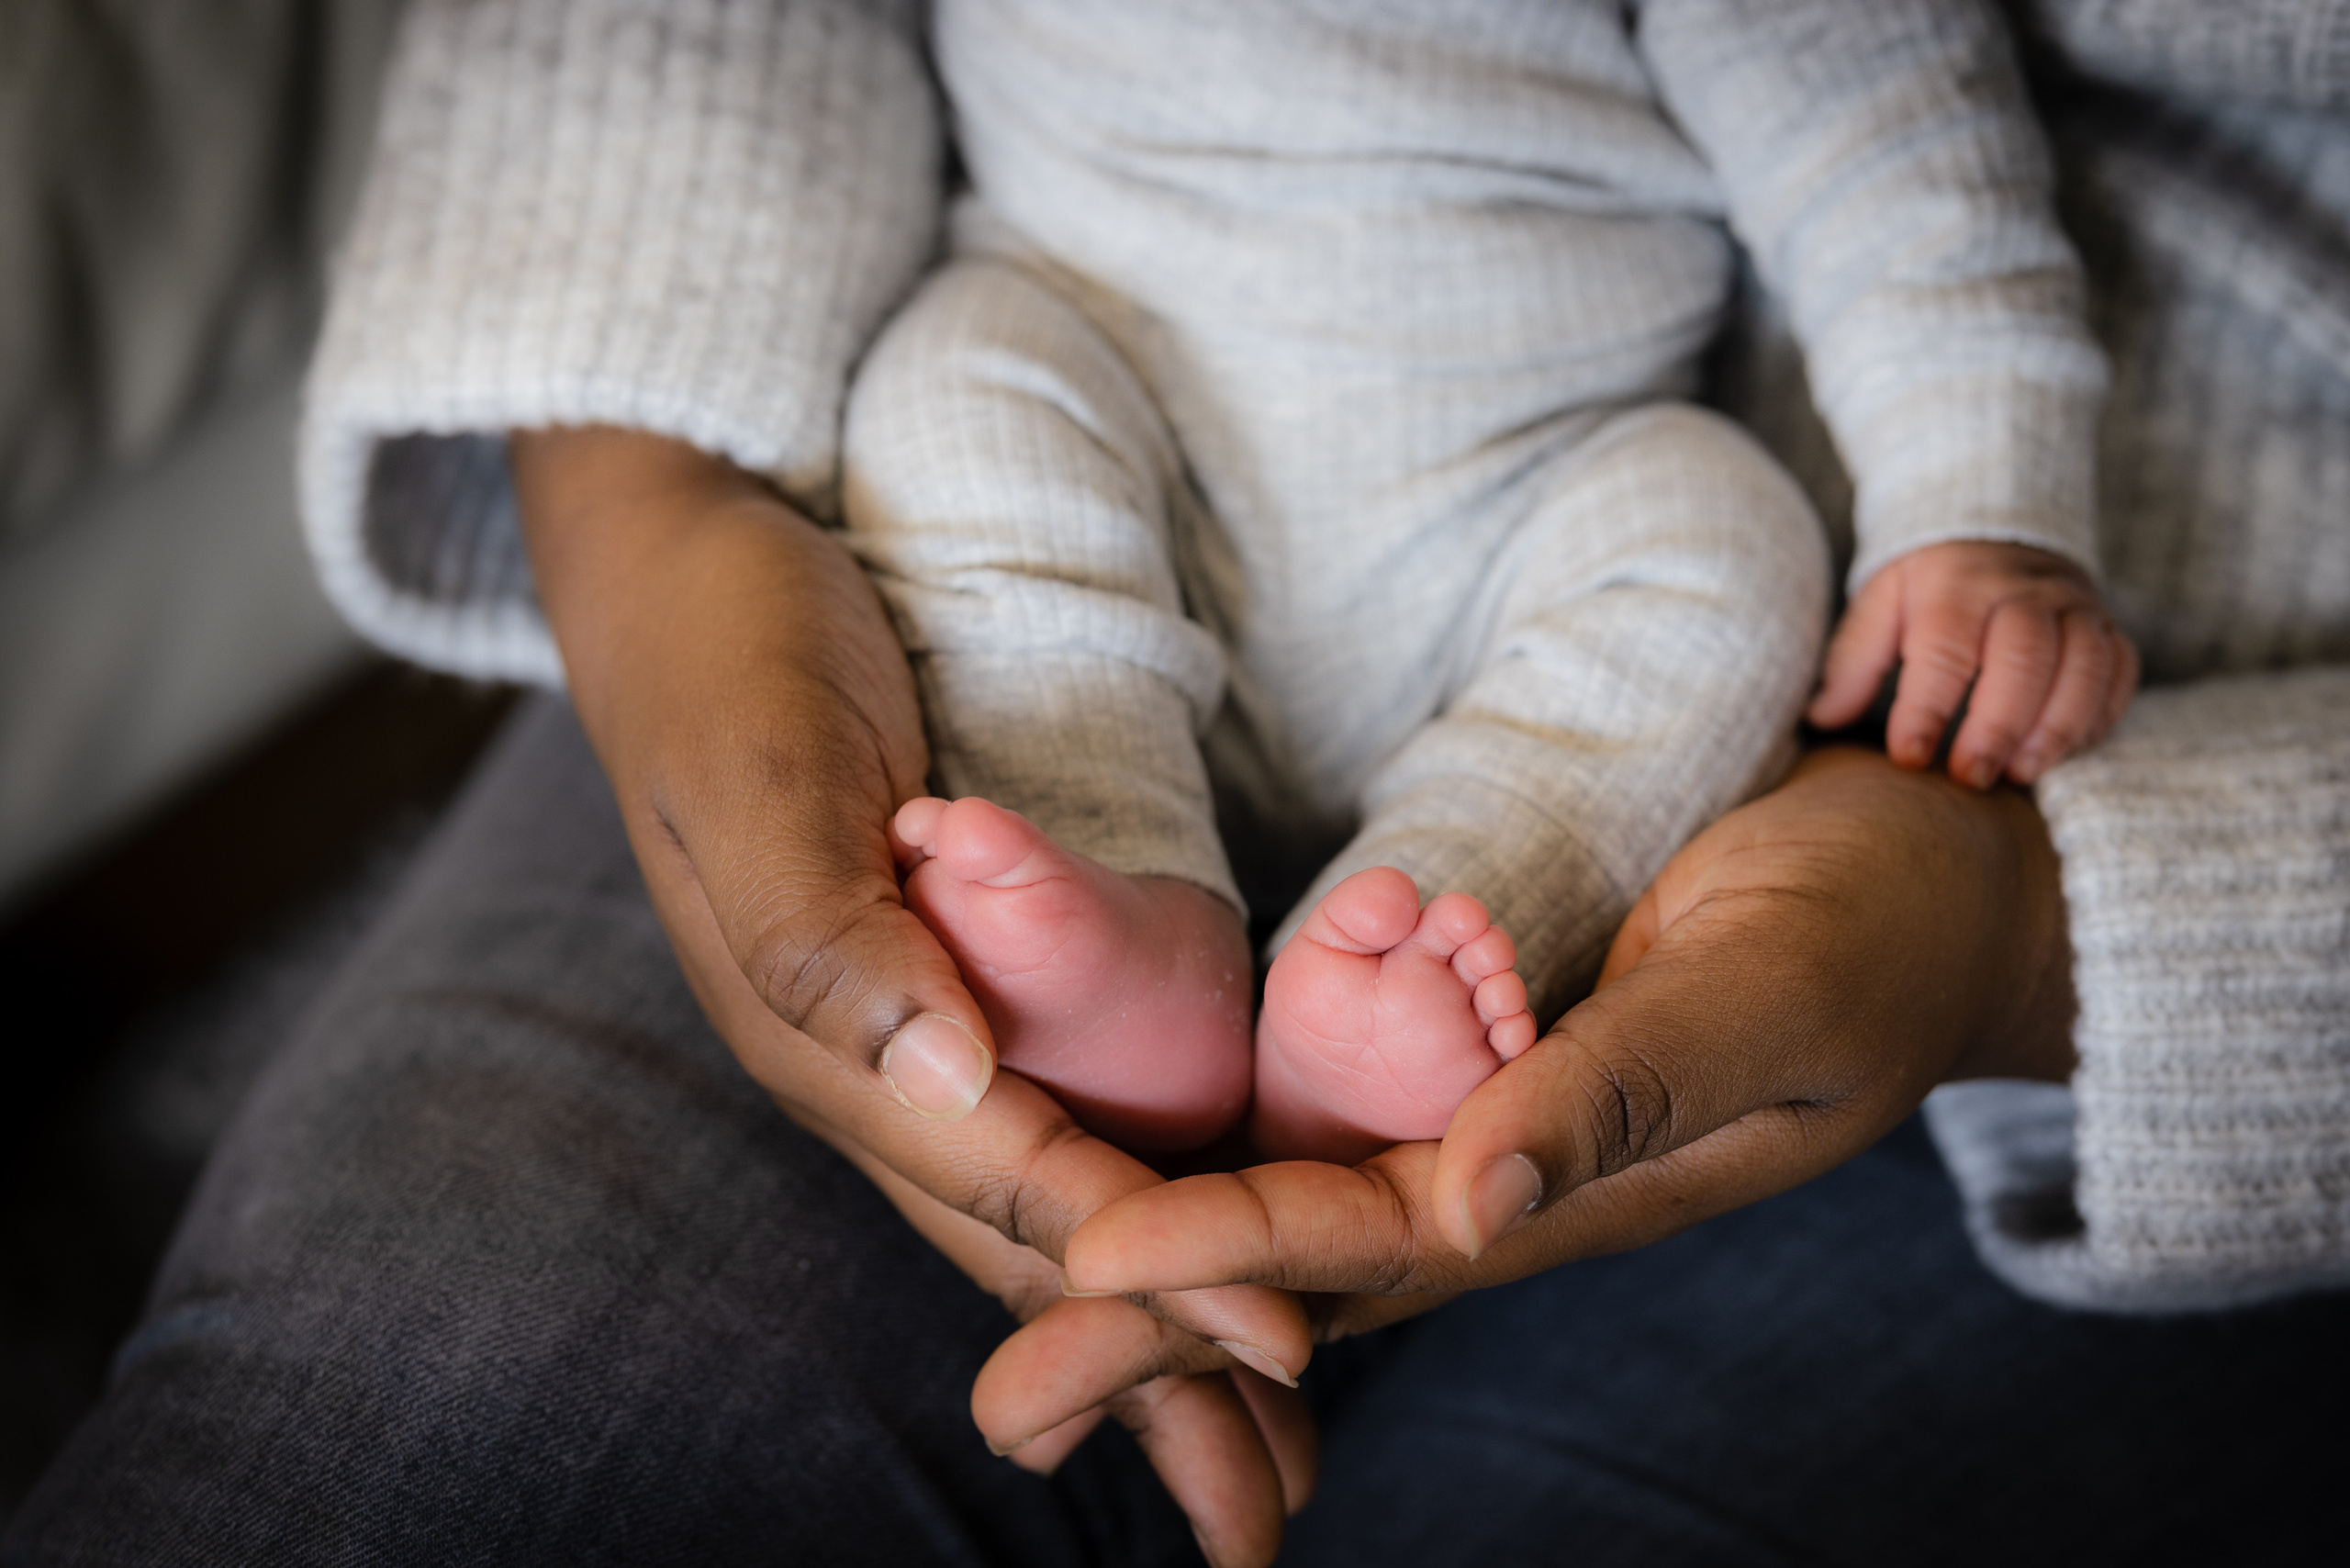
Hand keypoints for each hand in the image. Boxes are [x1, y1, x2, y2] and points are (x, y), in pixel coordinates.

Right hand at [511, 428, 1309, 1565]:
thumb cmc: (727, 644)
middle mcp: (867, 1065)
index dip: (1150, 1264)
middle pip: (1026, 1248)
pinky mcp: (938, 987)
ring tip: (1249, 1443)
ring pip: (1033, 1216)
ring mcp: (900, 1035)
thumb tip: (940, 1071)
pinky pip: (1034, 1137)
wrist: (682, 563)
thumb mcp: (764, 759)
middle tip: (1277, 1496)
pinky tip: (1167, 1266)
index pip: (1014, 1180)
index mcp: (826, 1036)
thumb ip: (827, 930)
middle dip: (1152, 1368)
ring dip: (1139, 1332)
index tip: (1284, 1340)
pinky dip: (1110, 1223)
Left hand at [975, 747, 2078, 1447]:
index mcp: (1566, 1187)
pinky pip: (1343, 1119)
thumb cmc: (1870, 928)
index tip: (1075, 1280)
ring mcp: (1489, 1114)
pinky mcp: (1483, 1044)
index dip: (1218, 1264)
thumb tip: (1476, 1198)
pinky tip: (1154, 1190)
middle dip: (1153, 1333)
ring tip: (1027, 1309)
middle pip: (1301, 1266)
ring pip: (1304, 1206)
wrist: (1929, 872)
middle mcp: (1504, 1170)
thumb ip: (1623, 1091)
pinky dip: (1242, 1169)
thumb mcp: (1763, 998)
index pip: (1362, 1242)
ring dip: (1172, 1261)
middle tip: (1003, 1404)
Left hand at [1808, 540, 2138, 787]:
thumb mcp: (1880, 607)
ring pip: (2084, 664)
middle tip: (1970, 777)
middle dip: (1998, 725)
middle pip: (2023, 657)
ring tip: (2021, 774)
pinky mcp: (2109, 628)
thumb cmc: (1928, 589)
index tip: (1910, 758)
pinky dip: (2098, 716)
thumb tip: (1821, 718)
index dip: (1927, 708)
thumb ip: (1853, 662)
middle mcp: (2023, 591)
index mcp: (1955, 587)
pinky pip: (2119, 671)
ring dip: (2056, 727)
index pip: (1944, 649)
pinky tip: (2065, 752)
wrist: (1997, 533)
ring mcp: (2075, 607)